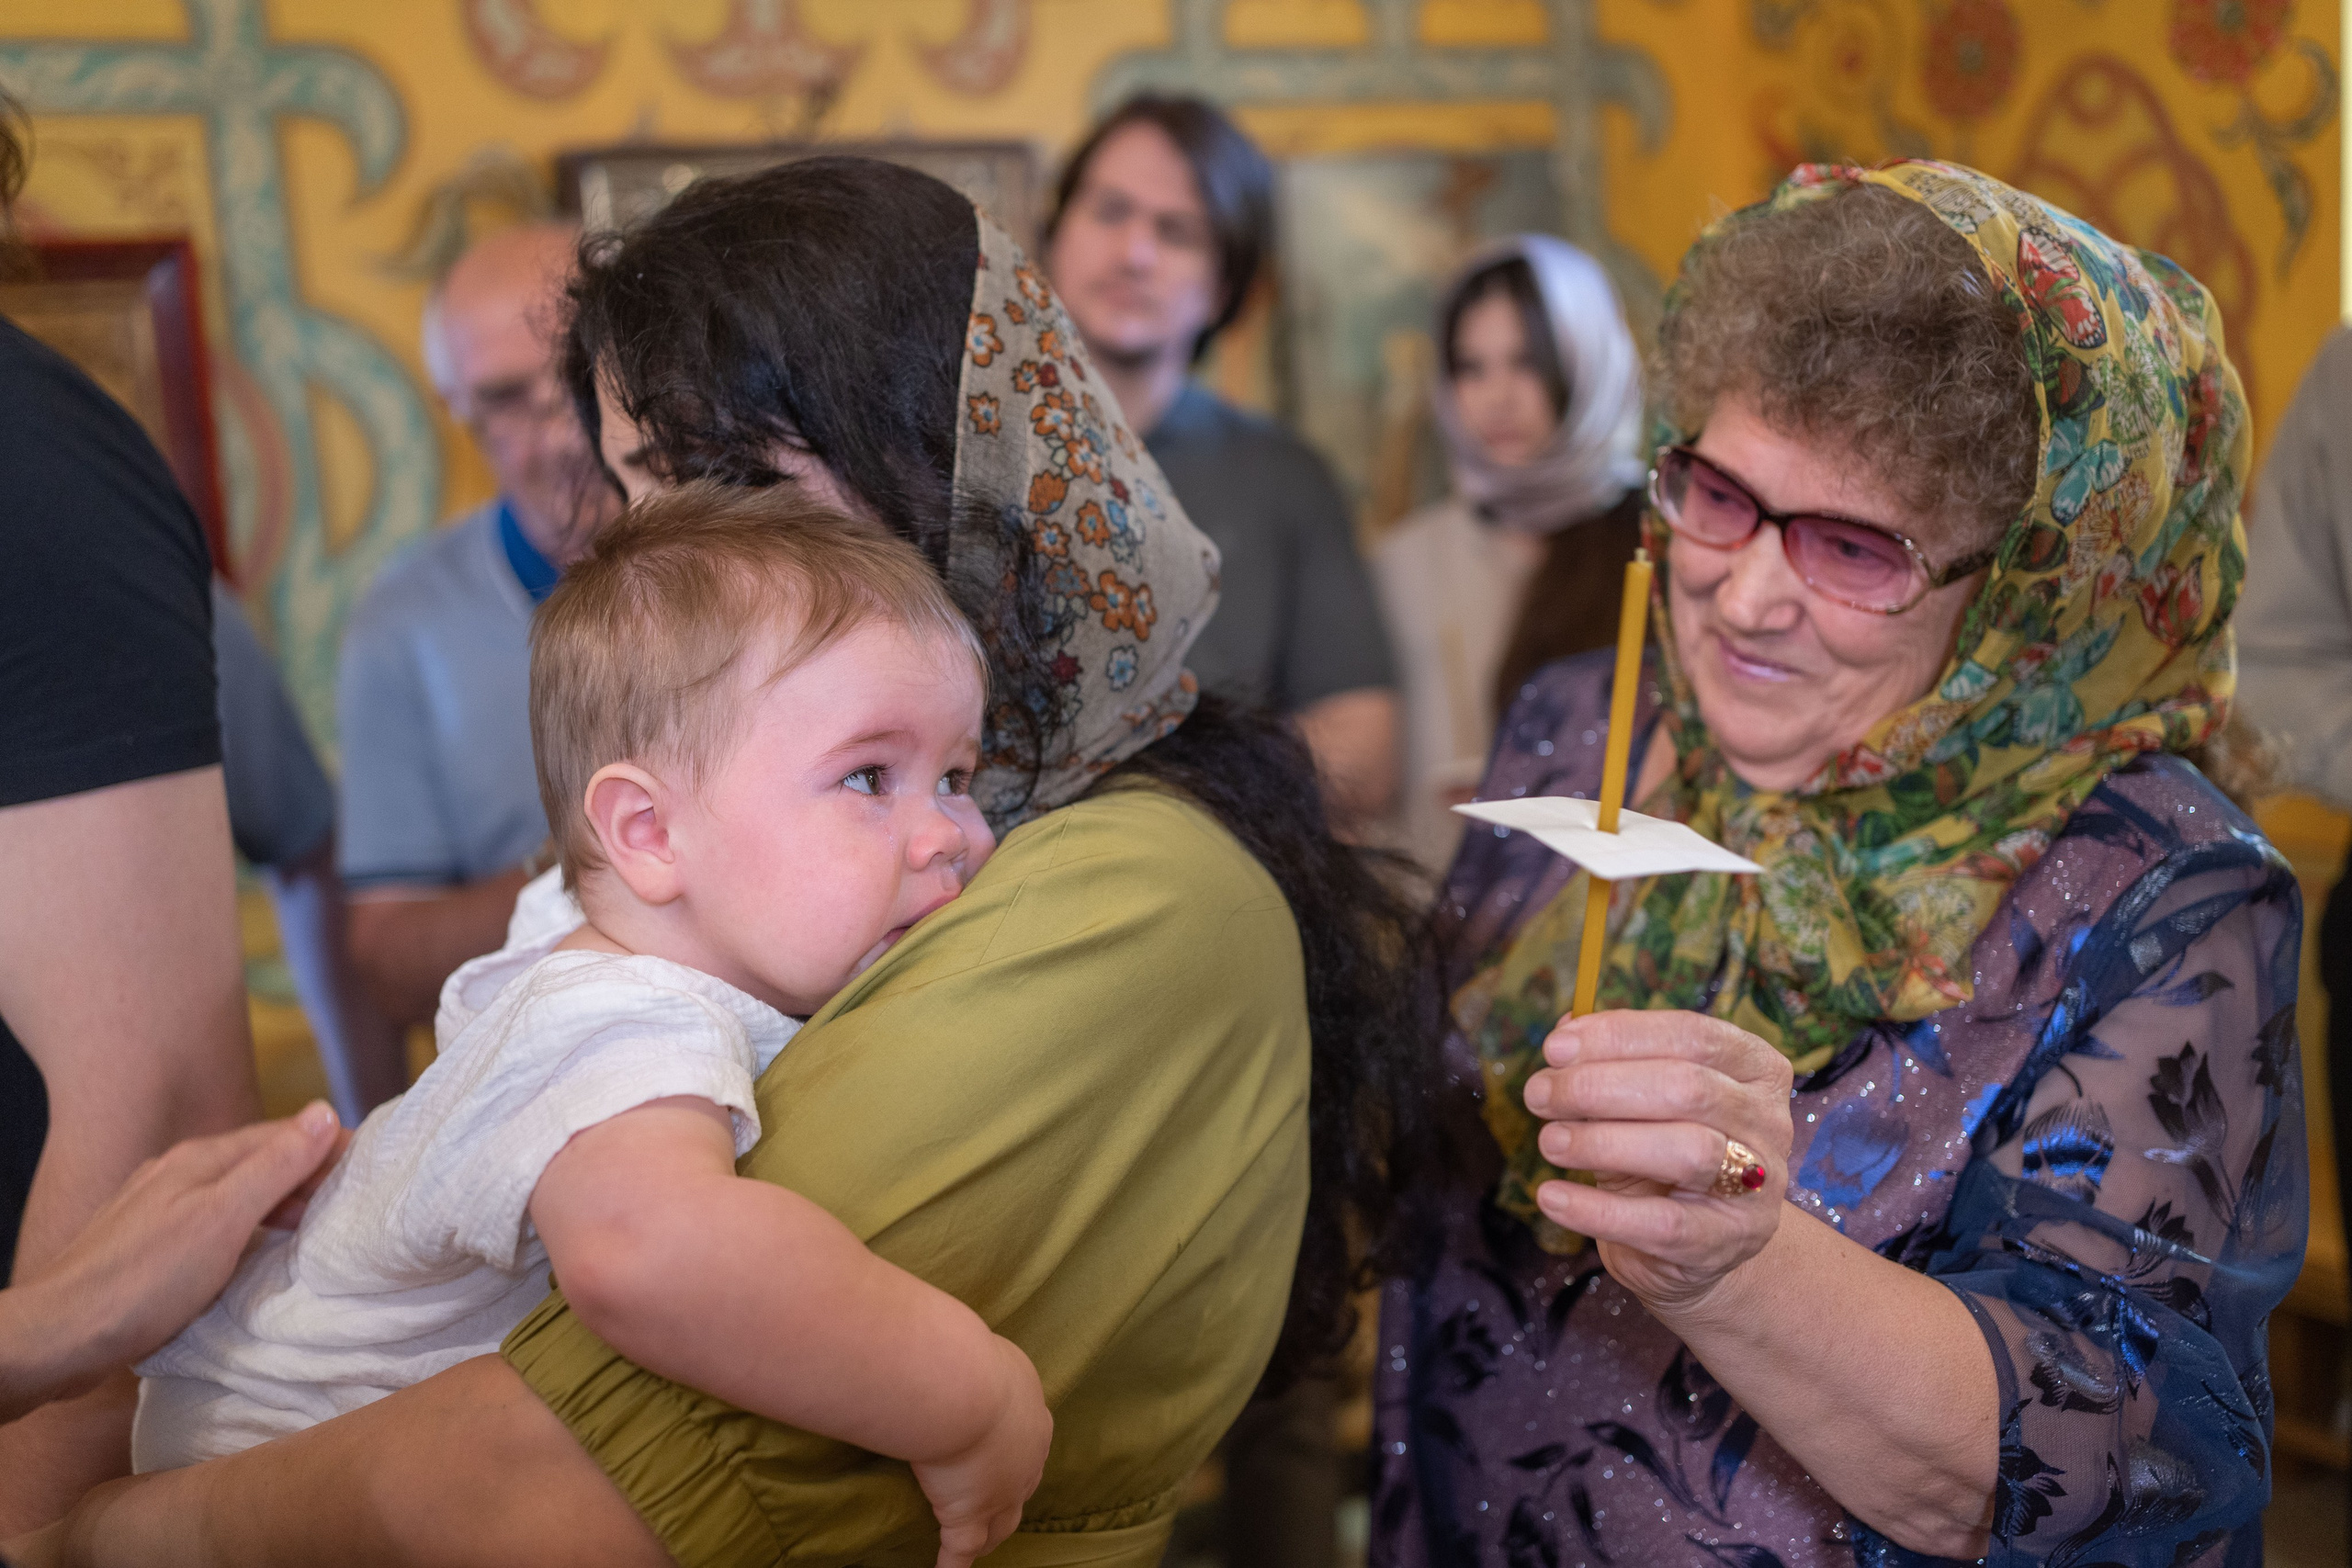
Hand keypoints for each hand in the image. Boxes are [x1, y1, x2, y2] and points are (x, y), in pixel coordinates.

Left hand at [0, 1102, 344, 1420]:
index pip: (282, 1135)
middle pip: (258, 1160)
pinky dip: (246, 1226)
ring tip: (314, 1227)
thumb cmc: (144, 1280)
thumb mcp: (222, 1219)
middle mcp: (177, 1172)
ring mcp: (156, 1207)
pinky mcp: (144, 1244)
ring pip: (234, 1191)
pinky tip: (253, 1252)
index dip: (328, 1145)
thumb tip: (324, 1111)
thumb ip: (274, 1165)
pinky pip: (211, 1220)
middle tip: (352, 1201)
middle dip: (307, 1173)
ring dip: (277, 1201)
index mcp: (199, 1159)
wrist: (59, 1335)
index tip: (371, 1164)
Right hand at [910, 1335, 1050, 1567]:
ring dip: (992, 1533)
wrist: (960, 1385)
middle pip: (1023, 1483)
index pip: (1027, 1434)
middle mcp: (1025, 1454)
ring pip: (1001, 1523)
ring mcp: (1001, 1490)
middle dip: (1013, 1493)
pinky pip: (960, 1551)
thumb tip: (939, 1336)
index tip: (1002, 1449)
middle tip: (1000, 1501)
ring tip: (983, 1542)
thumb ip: (964, 1350)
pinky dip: (952, 1566)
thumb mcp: (975, 1345)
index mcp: (1028, 1408)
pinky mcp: (968, 1516)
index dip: (1016, 1447)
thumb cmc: (962, 1353)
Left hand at [1520, 1010, 1793, 1316]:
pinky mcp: (1725, 1242)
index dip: (1619, 1036)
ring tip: (1548, 1141)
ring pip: (1685, 1150)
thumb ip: (1609, 1062)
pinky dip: (1597, 1210)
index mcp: (1755, 1067)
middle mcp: (1769, 1121)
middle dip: (1599, 1086)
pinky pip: (1660, 1223)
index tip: (1555, 1048)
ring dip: (1602, 1141)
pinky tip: (1552, 1197)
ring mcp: (1756, 1186)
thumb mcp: (1640, 1101)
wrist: (1695, 1244)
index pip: (1692, 1035)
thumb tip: (1564, 1033)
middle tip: (1539, 1094)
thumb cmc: (1663, 1152)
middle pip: (1686, 1088)